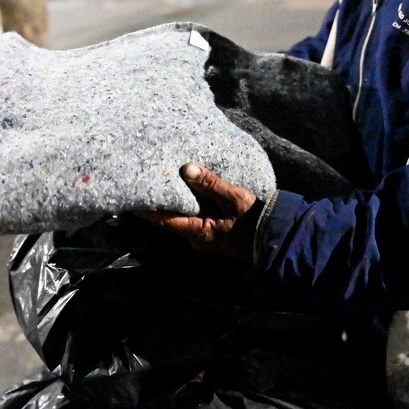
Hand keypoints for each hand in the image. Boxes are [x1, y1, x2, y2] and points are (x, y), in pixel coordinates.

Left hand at [136, 163, 262, 262]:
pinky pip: (192, 218)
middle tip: (143, 182)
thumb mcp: (235, 199)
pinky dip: (184, 205)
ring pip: (180, 218)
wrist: (278, 239)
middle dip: (157, 203)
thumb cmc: (257, 221)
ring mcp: (204, 238)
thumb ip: (211, 184)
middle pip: (169, 220)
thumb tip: (187, 169)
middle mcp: (197, 239)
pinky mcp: (212, 232)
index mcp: (199, 233)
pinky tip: (182, 190)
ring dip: (171, 203)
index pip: (164, 221)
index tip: (130, 196)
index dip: (146, 209)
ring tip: (159, 182)